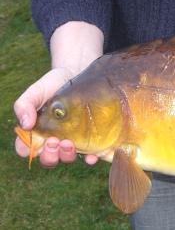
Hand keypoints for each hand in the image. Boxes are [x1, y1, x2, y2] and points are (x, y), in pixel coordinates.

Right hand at [14, 21, 103, 166]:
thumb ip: (25, 104)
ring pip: (66, 158)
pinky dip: (89, 158)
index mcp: (36, 132)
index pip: (26, 149)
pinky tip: (92, 155)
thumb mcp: (36, 91)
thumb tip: (25, 124)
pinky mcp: (88, 140)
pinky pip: (89, 155)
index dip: (30, 149)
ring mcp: (71, 141)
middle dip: (50, 155)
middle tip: (55, 141)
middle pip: (48, 158)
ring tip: (69, 143)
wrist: (79, 74)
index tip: (39, 140)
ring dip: (67, 155)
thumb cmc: (54, 84)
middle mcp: (52, 140)